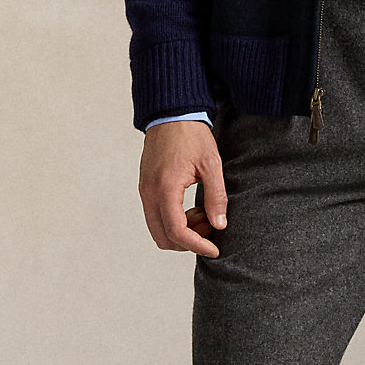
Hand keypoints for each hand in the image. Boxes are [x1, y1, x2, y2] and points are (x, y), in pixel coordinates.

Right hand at [139, 121, 227, 256]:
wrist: (171, 114)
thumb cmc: (192, 135)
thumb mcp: (211, 164)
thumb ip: (216, 196)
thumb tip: (219, 225)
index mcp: (165, 187)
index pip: (177, 231)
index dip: (197, 245)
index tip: (215, 249)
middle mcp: (149, 193)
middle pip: (163, 237)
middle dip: (188, 242)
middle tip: (211, 229)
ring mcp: (144, 191)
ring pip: (158, 229)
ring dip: (181, 232)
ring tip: (205, 216)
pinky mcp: (145, 188)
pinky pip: (156, 216)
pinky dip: (174, 221)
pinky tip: (193, 209)